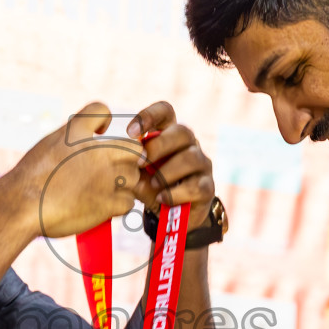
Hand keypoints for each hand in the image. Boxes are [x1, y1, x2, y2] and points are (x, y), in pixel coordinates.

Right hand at [7, 101, 142, 237]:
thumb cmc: (31, 178)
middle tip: (114, 170)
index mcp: (77, 133)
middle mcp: (97, 151)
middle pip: (134, 148)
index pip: (101, 110)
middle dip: (128, 159)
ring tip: (106, 191)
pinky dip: (119, 205)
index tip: (100, 134)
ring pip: (135, 176)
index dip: (104, 122)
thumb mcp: (49, 144)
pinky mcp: (108, 202)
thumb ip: (72, 135)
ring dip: (125, 184)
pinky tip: (104, 206)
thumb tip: (91, 134)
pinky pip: (129, 201)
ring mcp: (106, 177)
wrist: (23, 204)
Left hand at [127, 102, 215, 229]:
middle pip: (182, 131)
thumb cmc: (151, 188)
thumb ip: (129, 167)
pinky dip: (176, 194)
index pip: (165, 111)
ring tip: (153, 185)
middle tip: (140, 163)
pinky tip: (162, 199)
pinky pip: (196, 186)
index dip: (149, 116)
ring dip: (167, 172)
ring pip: (191, 158)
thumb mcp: (136, 176)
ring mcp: (202, 164)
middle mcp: (189, 145)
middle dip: (159, 146)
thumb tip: (121, 163)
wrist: (170, 217)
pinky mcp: (207, 187)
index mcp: (169, 134)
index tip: (129, 132)